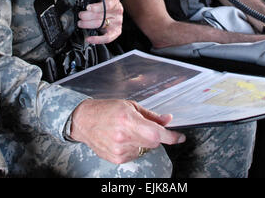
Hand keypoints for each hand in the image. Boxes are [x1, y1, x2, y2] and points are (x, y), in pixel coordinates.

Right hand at [70, 98, 185, 163]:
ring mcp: (120, 150)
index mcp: (128, 120)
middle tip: (143, 125)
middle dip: (154, 135)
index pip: (156, 134)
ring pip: (144, 149)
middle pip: (153, 142)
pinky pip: (135, 154)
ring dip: (142, 141)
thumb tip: (167, 120)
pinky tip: (122, 138)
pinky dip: (133, 147)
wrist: (84, 121)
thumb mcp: (130, 106)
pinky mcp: (117, 159)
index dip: (171, 137)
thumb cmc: (106, 110)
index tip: (180, 137)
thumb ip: (150, 115)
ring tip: (127, 131)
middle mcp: (124, 137)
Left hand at [77, 0, 122, 43]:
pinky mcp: (115, 32)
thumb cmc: (107, 3)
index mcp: (114, 1)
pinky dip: (97, 39)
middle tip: (80, 15)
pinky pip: (107, 38)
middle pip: (102, 16)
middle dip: (88, 16)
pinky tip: (89, 38)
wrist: (116, 11)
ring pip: (102, 25)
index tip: (87, 7)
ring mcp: (117, 23)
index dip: (96, 6)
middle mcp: (117, 12)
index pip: (107, 4)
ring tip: (80, 23)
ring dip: (89, 25)